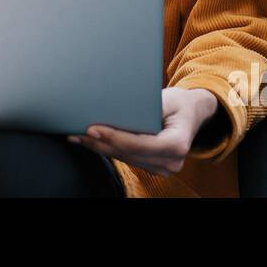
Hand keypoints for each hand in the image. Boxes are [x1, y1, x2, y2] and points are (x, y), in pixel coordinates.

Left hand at [68, 87, 219, 176]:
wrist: (192, 113)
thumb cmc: (179, 103)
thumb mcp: (166, 98)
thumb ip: (145, 108)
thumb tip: (112, 110)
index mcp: (177, 144)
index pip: (138, 144)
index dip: (113, 137)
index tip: (92, 129)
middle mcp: (172, 161)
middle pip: (128, 154)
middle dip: (100, 143)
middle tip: (75, 132)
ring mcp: (164, 168)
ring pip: (125, 159)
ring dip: (100, 148)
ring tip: (77, 136)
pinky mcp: (154, 167)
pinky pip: (128, 159)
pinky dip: (109, 149)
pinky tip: (92, 141)